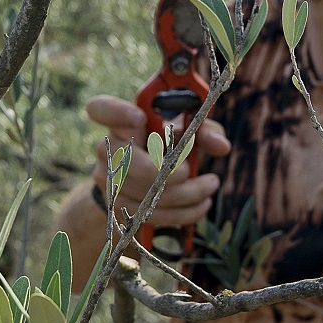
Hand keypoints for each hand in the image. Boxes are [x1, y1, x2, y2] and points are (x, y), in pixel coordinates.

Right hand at [86, 95, 230, 230]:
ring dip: (185, 193)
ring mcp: (109, 179)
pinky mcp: (118, 207)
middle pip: (128, 161)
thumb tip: (222, 146)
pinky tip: (202, 204)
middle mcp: (108, 148)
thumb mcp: (188, 132)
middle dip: (165, 170)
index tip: (140, 117)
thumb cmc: (169, 147)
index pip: (101, 108)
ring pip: (144, 193)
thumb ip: (205, 131)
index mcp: (122, 121)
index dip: (117, 112)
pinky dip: (183, 212)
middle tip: (189, 169)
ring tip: (210, 185)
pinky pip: (150, 214)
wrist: (145, 181)